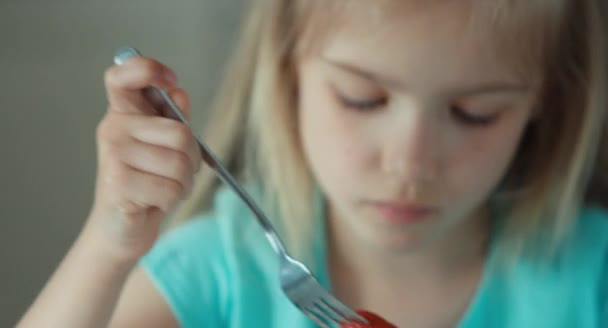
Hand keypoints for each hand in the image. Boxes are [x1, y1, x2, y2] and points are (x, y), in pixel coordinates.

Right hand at [85, 56, 201, 263]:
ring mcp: (113, 155)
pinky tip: (155, 202)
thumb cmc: (146, 183)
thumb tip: (179, 94)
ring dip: (183, 183)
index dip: (148, 69)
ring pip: (179, 164)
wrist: (122, 228)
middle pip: (179, 133)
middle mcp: (113, 129)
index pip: (123, 75)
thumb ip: (172, 120)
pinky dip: (173, 200)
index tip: (171, 80)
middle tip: (177, 173)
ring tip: (165, 188)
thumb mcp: (162, 148)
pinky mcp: (118, 184)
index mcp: (124, 114)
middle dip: (191, 159)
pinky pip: (171, 189)